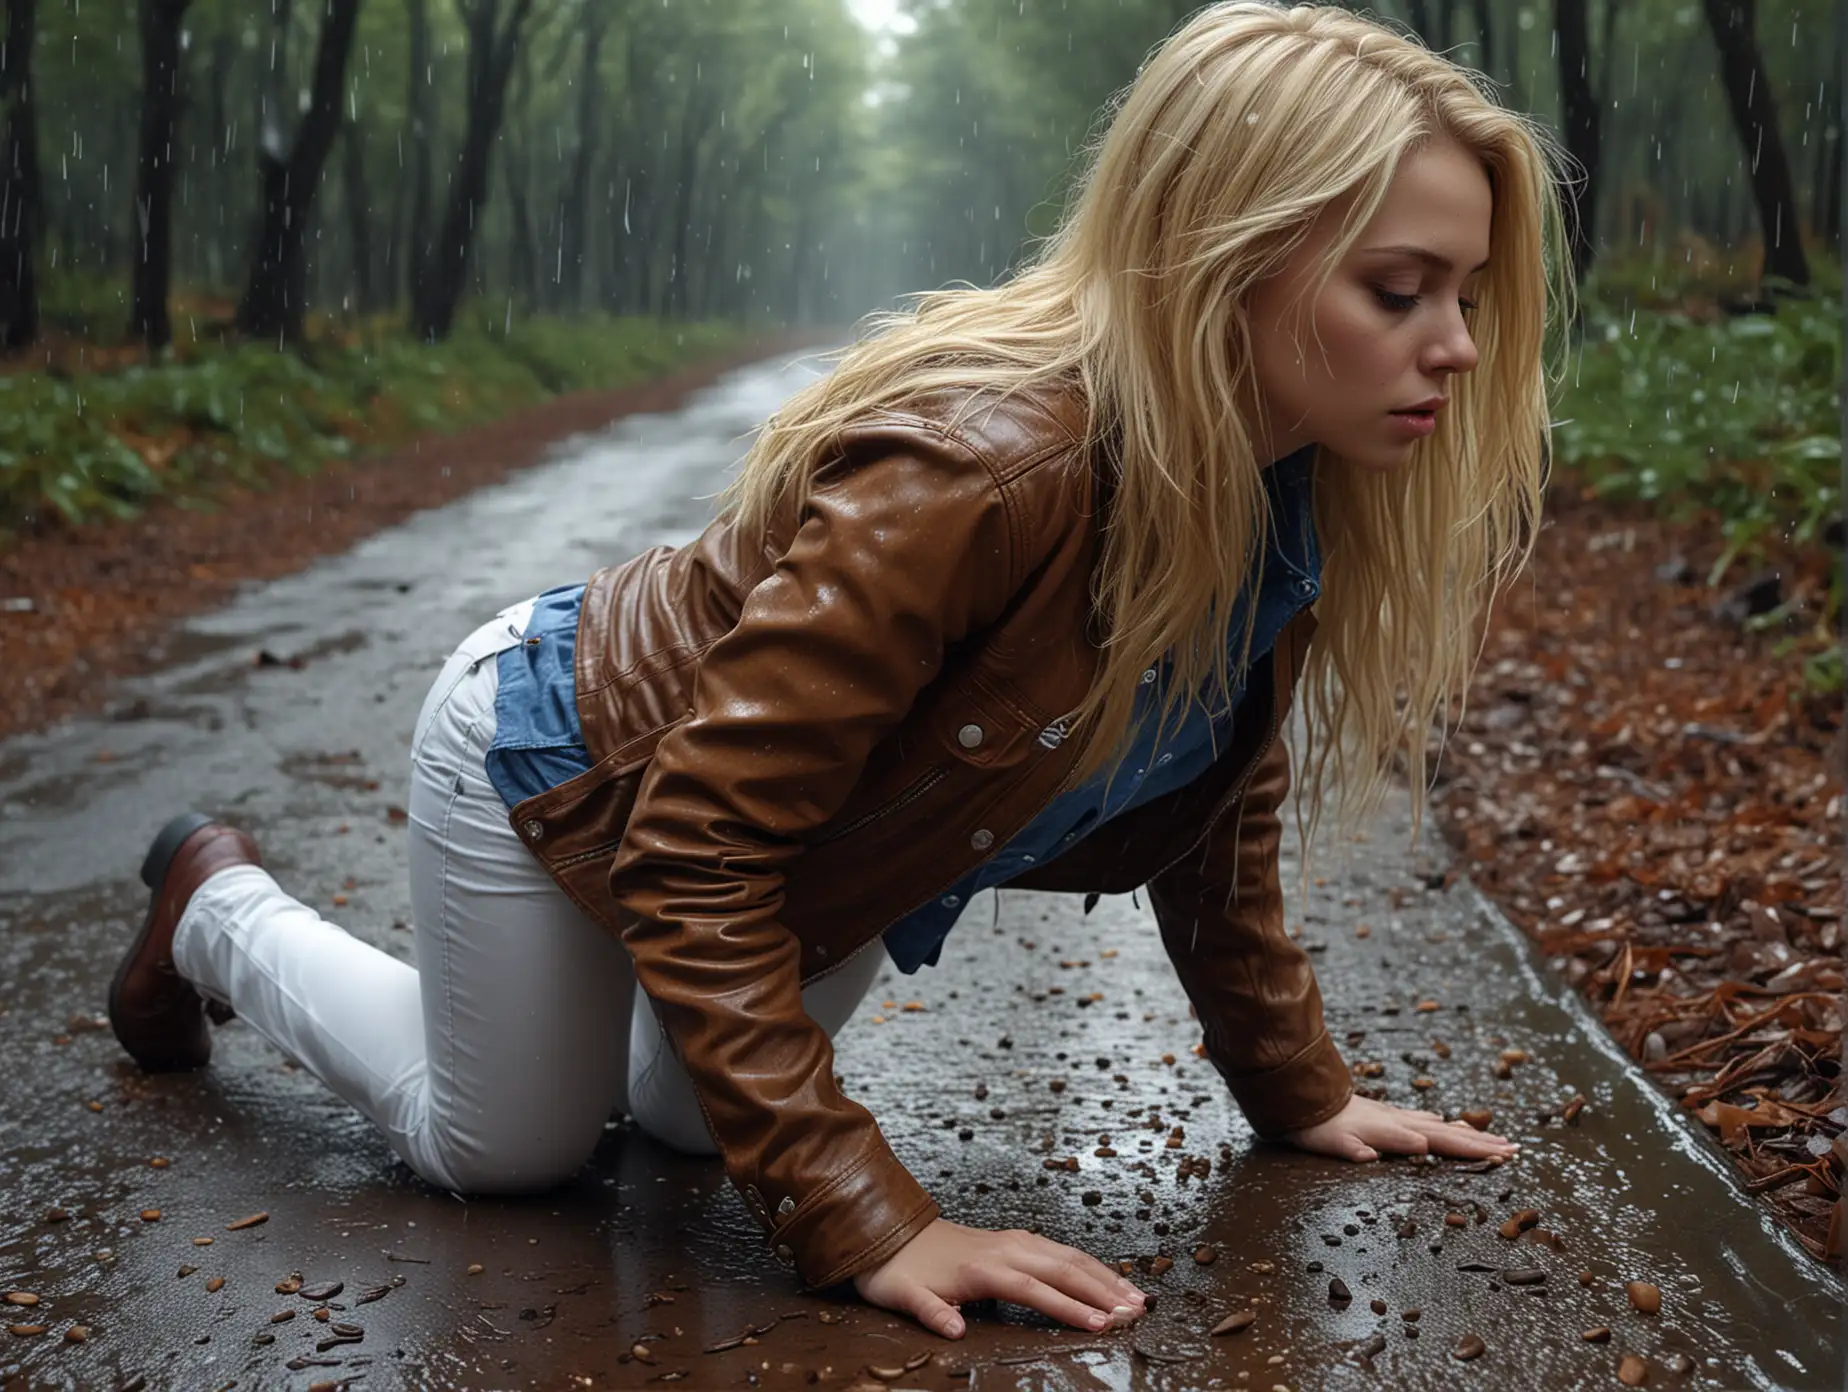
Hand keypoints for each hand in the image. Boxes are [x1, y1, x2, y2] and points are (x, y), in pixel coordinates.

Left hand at [853, 1218, 1147, 1338]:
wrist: (886, 1231)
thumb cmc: (897, 1270)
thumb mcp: (903, 1296)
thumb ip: (931, 1313)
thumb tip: (954, 1330)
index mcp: (983, 1267)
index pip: (1036, 1290)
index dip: (1069, 1308)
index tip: (1100, 1324)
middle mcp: (1004, 1248)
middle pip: (1063, 1268)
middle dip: (1102, 1290)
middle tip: (1135, 1311)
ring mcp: (1011, 1240)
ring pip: (1067, 1255)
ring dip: (1102, 1275)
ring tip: (1133, 1295)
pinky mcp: (1012, 1239)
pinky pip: (1058, 1249)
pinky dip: (1086, 1262)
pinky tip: (1102, 1273)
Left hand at [1286, 1095, 1519, 1162]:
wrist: (1301, 1098)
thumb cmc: (1317, 1128)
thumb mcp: (1336, 1141)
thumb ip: (1367, 1145)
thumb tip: (1414, 1144)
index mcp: (1393, 1131)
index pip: (1439, 1142)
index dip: (1469, 1150)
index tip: (1502, 1156)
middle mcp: (1401, 1121)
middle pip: (1449, 1134)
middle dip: (1483, 1143)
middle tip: (1516, 1150)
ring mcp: (1397, 1116)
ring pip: (1443, 1126)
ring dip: (1472, 1135)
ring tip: (1499, 1140)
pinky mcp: (1390, 1115)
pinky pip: (1429, 1121)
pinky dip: (1449, 1126)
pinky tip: (1455, 1126)